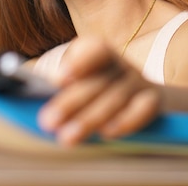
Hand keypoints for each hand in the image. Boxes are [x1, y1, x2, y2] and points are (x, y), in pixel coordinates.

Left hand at [36, 36, 161, 145]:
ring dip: (91, 118)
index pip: (96, 50)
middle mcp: (121, 65)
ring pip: (116, 97)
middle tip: (48, 122)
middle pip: (98, 81)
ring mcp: (139, 83)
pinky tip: (108, 133)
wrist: (145, 99)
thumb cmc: (100, 92)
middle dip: (71, 102)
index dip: (79, 63)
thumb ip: (64, 91)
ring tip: (67, 138)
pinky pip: (143, 109)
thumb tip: (33, 103)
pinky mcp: (153, 102)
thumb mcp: (83, 84)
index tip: (57, 81)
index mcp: (101, 54)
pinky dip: (127, 121)